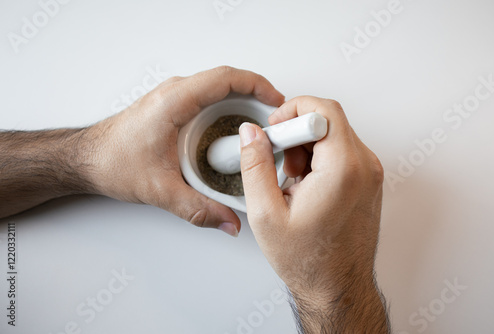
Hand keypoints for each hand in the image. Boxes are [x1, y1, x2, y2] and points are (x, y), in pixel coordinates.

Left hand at [82, 66, 284, 235]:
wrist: (86, 159)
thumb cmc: (112, 162)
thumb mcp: (160, 191)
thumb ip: (198, 209)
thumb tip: (229, 221)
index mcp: (174, 102)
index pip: (225, 79)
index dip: (257, 85)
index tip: (277, 100)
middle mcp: (174, 93)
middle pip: (227, 80)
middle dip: (257, 95)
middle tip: (276, 118)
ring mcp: (173, 97)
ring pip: (218, 88)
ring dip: (244, 102)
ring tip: (261, 125)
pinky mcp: (173, 106)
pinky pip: (209, 98)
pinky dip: (229, 107)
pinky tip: (236, 130)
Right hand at [238, 96, 388, 331]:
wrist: (336, 287)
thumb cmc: (309, 261)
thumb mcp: (267, 213)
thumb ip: (255, 165)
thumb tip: (252, 134)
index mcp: (343, 170)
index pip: (324, 109)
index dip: (292, 111)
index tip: (275, 131)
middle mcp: (364, 167)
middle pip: (328, 120)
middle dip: (296, 132)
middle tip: (280, 161)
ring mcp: (369, 174)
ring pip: (333, 134)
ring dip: (306, 146)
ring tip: (292, 180)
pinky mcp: (366, 180)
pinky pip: (341, 151)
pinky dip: (318, 158)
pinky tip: (304, 185)